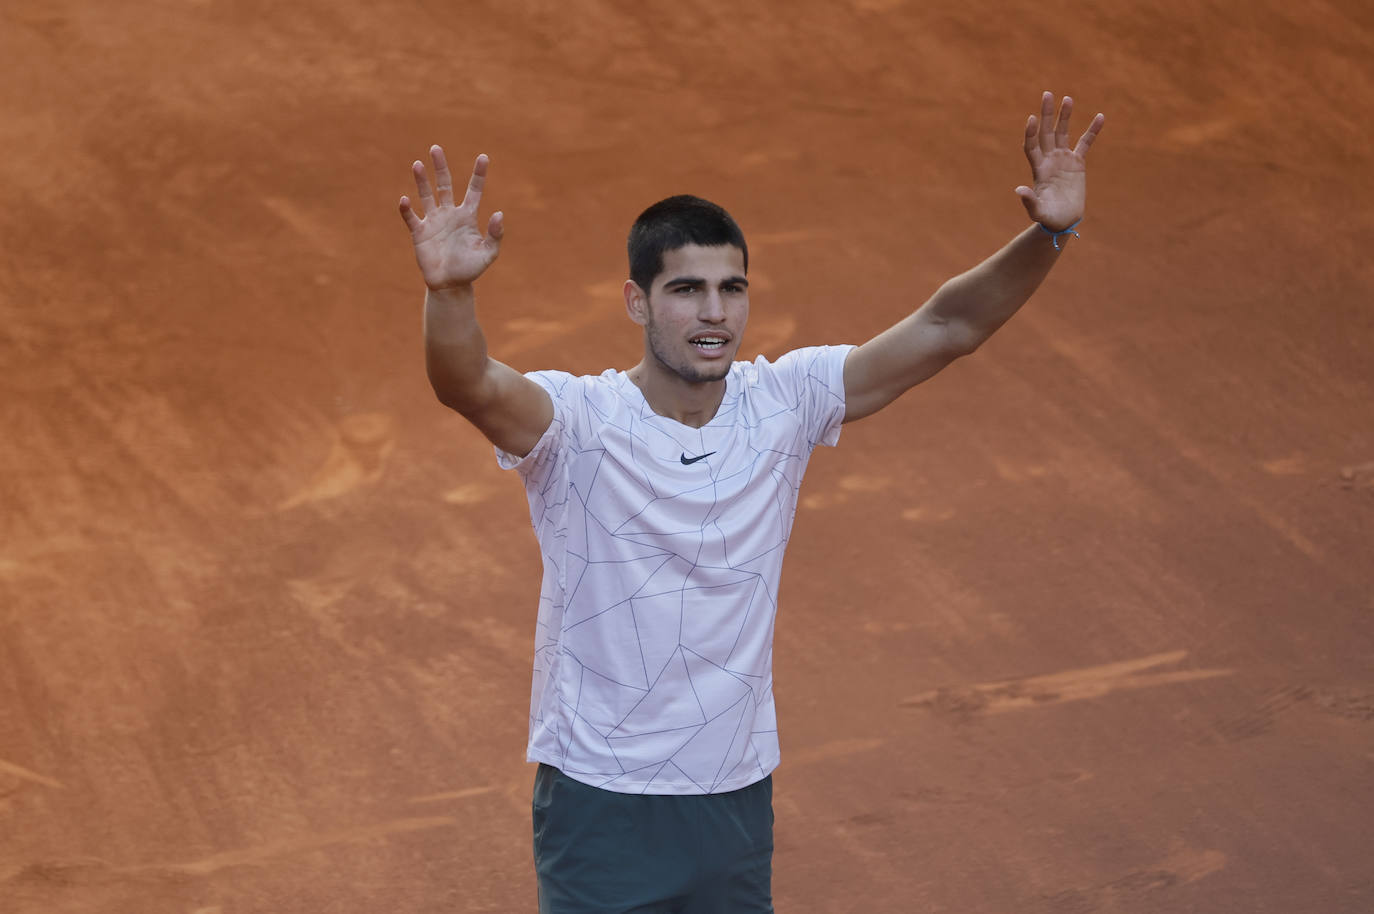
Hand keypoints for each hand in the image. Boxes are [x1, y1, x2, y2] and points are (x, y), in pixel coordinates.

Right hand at [399, 146, 503, 290]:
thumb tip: (498, 213)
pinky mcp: (419, 233)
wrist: (450, 285)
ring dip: (422, 181)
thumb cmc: (470, 269)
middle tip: (436, 148)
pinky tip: (405, 200)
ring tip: (418, 164)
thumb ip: (495, 235)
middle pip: (444, 184)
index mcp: (467, 216)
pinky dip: (407, 209)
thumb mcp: (488, 254)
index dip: (479, 174)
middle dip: (440, 167)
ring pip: (426, 195)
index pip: (474, 190)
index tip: (484, 157)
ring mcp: (433, 221)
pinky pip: (411, 217)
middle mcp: (449, 214)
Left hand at [1014, 92, 1104, 232]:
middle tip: (1047, 94)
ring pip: (1063, 133)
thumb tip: (1018, 190)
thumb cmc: (1048, 217)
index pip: (1032, 146)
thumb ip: (1029, 201)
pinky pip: (1085, 143)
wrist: (1063, 220)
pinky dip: (1092, 131)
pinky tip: (1100, 116)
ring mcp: (1063, 159)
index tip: (1032, 118)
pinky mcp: (1077, 163)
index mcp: (1038, 169)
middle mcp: (1049, 160)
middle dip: (1046, 114)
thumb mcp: (1037, 211)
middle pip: (1046, 133)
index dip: (1031, 133)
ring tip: (1067, 99)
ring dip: (1064, 116)